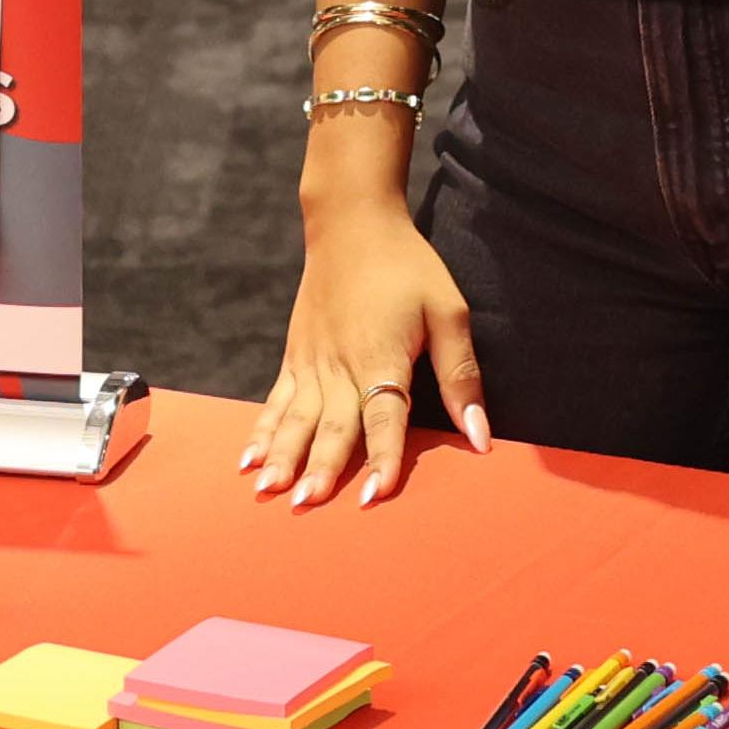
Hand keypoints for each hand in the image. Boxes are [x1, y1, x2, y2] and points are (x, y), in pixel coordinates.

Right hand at [245, 197, 483, 507]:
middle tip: (310, 504)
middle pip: (332, 424)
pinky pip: (276, 401)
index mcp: (381, 355)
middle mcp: (341, 364)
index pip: (385, 417)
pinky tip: (249, 460)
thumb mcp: (449, 313)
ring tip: (271, 491)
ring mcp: (312, 361)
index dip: (382, 457)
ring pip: (296, 418)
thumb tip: (479, 435)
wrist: (351, 224)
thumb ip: (460, 377)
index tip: (376, 495)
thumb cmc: (407, 267)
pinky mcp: (295, 356)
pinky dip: (262, 431)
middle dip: (322, 467)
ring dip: (284, 456)